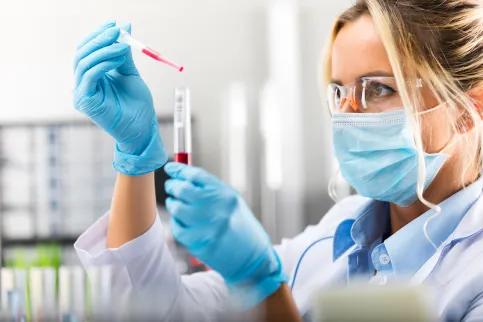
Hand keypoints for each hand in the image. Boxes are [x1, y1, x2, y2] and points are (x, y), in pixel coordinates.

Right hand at [73, 21, 166, 175]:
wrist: (143, 129)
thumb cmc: (138, 106)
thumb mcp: (130, 74)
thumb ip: (123, 55)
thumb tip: (123, 29)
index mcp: (92, 77)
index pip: (88, 50)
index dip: (99, 35)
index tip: (115, 25)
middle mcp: (83, 84)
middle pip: (83, 53)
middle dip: (100, 39)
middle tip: (117, 30)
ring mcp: (82, 92)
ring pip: (85, 62)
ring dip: (104, 50)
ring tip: (122, 45)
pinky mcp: (85, 101)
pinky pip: (90, 76)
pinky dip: (103, 63)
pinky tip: (118, 59)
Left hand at [164, 163, 287, 308]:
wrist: (251, 257)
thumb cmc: (240, 227)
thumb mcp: (231, 203)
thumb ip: (210, 190)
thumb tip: (184, 177)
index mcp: (226, 195)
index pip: (197, 175)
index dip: (180, 170)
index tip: (170, 168)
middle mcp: (217, 208)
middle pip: (184, 189)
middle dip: (173, 185)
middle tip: (171, 186)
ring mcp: (207, 227)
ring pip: (177, 208)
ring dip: (173, 204)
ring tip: (176, 204)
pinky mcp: (199, 243)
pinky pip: (178, 228)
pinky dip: (177, 223)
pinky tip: (182, 221)